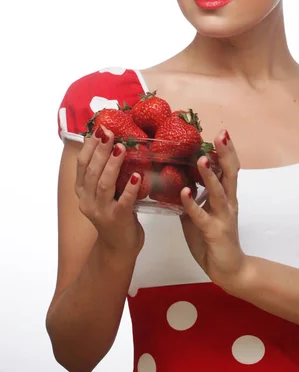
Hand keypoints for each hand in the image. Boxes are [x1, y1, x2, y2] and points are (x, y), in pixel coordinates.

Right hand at [75, 126, 144, 255]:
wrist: (118, 246)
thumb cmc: (113, 213)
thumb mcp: (103, 192)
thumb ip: (104, 173)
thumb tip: (115, 143)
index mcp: (82, 191)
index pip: (81, 165)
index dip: (89, 147)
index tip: (98, 130)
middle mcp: (87, 201)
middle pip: (91, 172)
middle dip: (100, 150)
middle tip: (110, 133)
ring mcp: (101, 211)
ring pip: (104, 184)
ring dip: (113, 165)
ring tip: (121, 148)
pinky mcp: (117, 219)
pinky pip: (124, 201)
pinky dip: (131, 188)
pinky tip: (138, 176)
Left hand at [180, 130, 248, 290]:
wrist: (231, 270)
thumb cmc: (215, 240)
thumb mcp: (202, 214)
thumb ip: (194, 198)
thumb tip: (177, 182)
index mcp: (226, 196)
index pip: (229, 168)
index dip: (226, 151)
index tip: (221, 132)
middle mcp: (228, 203)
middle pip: (230, 173)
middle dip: (225, 153)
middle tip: (220, 134)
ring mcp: (223, 217)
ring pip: (218, 192)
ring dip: (209, 175)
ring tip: (201, 159)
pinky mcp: (214, 232)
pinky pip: (201, 216)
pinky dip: (192, 204)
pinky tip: (184, 192)